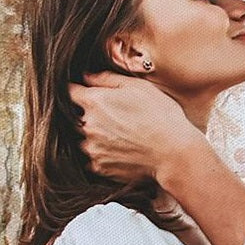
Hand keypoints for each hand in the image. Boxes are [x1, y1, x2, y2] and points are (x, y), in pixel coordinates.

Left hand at [70, 72, 201, 183]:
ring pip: (85, 139)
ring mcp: (92, 148)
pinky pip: (93, 159)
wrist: (173, 153)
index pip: (70, 92)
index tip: (88, 93)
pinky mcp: (100, 167)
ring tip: (122, 136)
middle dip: (90, 115)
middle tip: (115, 117)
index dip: (79, 91)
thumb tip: (87, 77)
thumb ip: (108, 79)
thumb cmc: (161, 116)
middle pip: (77, 117)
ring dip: (96, 136)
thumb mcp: (138, 87)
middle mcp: (87, 125)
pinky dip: (103, 154)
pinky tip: (123, 150)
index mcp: (94, 102)